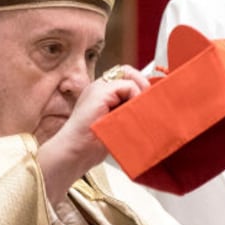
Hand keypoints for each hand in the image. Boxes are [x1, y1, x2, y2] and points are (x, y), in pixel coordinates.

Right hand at [37, 65, 149, 203]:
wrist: (76, 152)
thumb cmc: (92, 145)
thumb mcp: (115, 125)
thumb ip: (127, 112)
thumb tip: (148, 107)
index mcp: (101, 94)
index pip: (126, 78)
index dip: (139, 88)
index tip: (147, 103)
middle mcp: (99, 87)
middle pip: (130, 73)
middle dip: (143, 87)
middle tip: (148, 105)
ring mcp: (99, 87)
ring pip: (131, 78)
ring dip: (141, 94)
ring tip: (140, 111)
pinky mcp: (101, 92)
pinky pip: (129, 86)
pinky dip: (135, 98)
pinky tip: (131, 113)